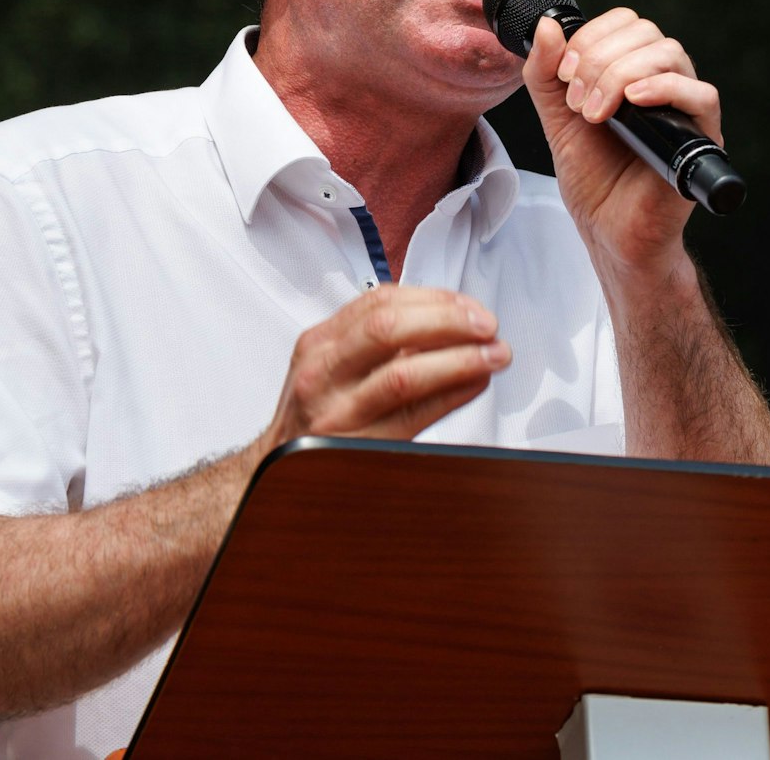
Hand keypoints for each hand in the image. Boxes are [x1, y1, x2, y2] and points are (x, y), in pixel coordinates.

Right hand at [256, 286, 509, 453]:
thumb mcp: (332, 367)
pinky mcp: (358, 445)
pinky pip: (412, 415)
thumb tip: (450, 320)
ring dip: (460, 359)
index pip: (379, 300)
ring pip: (403, 374)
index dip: (433, 298)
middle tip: (487, 325)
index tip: (468, 304)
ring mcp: (337, 411)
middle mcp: (323, 372)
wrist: (275, 471)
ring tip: (494, 355)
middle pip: (388, 327)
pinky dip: (452, 394)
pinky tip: (475, 384)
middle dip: (448, 320)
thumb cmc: (316, 417)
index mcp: (320, 343)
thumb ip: (378, 342)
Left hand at [522, 9, 722, 280]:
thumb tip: (548, 25)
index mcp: (635, 71)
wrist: (609, 231)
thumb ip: (545, 74)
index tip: (564, 73)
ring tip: (594, 114)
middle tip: (576, 100)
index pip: (626, 23)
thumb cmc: (593, 177)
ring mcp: (685, 108)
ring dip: (620, 74)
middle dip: (599, 59)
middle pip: (646, 33)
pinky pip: (702, 94)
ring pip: (670, 54)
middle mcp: (664, 82)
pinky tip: (633, 103)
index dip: (592, 37)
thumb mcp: (556, 118)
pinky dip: (664, 88)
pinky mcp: (702, 137)